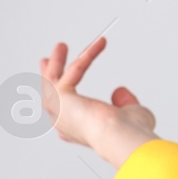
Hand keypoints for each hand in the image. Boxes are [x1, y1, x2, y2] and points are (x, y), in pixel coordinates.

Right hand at [40, 36, 158, 167]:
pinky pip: (74, 69)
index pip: (62, 109)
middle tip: (47, 58)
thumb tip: (120, 91)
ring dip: (58, 60)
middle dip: (49, 73)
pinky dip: (88, 55)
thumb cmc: (128, 131)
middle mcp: (63, 120)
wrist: (121, 135)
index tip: (61, 81)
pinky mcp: (59, 96)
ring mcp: (57, 109)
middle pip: (50, 92)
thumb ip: (124, 103)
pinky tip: (99, 44)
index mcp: (76, 128)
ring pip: (53, 78)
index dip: (59, 92)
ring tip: (62, 45)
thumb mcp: (130, 113)